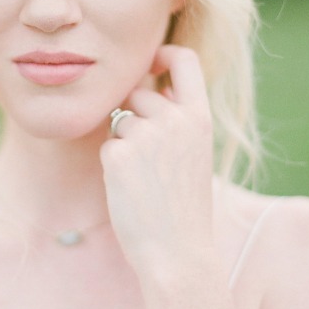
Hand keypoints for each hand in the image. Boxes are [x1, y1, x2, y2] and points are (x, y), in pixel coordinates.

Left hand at [100, 44, 214, 281]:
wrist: (179, 255)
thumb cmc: (186, 206)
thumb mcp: (195, 152)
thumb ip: (178, 117)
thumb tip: (147, 87)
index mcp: (201, 117)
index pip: (185, 58)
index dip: (164, 54)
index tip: (152, 64)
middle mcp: (175, 119)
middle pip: (139, 93)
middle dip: (134, 116)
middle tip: (149, 159)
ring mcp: (146, 136)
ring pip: (120, 120)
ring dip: (124, 143)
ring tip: (146, 179)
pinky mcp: (119, 155)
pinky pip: (107, 145)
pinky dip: (114, 165)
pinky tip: (132, 190)